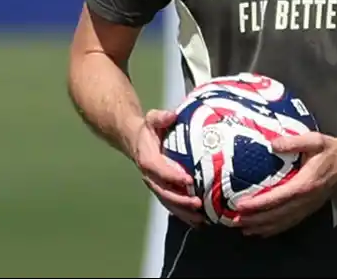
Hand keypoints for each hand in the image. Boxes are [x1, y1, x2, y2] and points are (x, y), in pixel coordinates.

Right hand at [132, 109, 205, 226]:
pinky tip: (198, 222)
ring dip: (183, 211)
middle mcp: (149, 175)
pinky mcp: (162, 189)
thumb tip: (171, 115)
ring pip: (168, 201)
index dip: (172, 175)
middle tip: (198, 203)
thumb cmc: (149, 129)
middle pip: (163, 191)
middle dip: (180, 199)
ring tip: (200, 218)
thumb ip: (160, 117)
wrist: (136, 140)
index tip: (188, 180)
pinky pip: (171, 204)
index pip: (158, 169)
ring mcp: (155, 184)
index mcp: (147, 158)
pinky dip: (183, 214)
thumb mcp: (152, 119)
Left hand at [234, 132, 336, 237]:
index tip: (241, 205)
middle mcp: (306, 199)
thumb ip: (294, 142)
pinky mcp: (311, 208)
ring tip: (244, 228)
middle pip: (278, 214)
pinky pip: (291, 222)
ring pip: (283, 221)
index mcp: (305, 183)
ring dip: (263, 226)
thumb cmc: (332, 149)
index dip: (258, 203)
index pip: (278, 197)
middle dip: (255, 219)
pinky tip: (263, 231)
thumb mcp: (315, 140)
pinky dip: (276, 229)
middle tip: (234, 220)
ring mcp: (309, 206)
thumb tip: (272, 144)